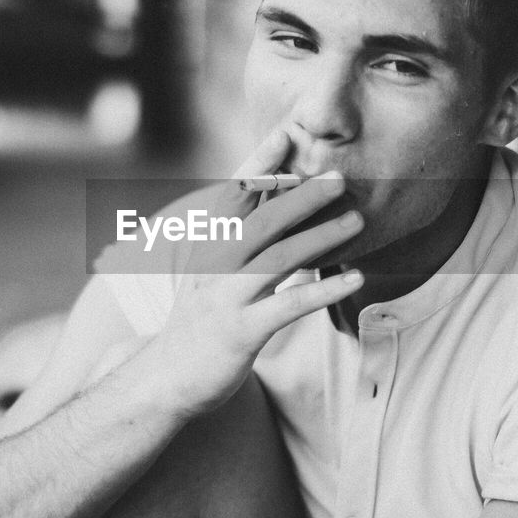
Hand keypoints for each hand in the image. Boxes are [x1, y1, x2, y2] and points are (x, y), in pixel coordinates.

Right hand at [146, 128, 363, 415]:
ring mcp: (227, 298)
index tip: (287, 135)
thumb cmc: (194, 327)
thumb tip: (267, 214)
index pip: (233, 195)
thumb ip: (232, 246)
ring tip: (357, 220)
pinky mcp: (241, 332)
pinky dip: (324, 289)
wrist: (160, 382)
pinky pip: (289, 306)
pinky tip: (355, 279)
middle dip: (302, 196)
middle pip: (262, 220)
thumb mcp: (207, 278)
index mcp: (207, 247)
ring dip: (321, 237)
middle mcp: (214, 266)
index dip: (259, 164)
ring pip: (278, 258)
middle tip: (338, 177)